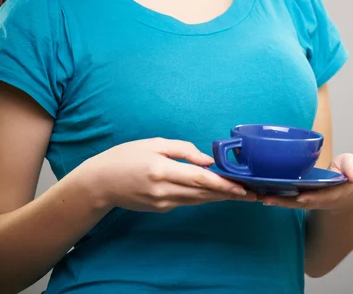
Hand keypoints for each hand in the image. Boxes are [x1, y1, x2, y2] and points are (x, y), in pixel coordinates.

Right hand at [78, 137, 256, 212]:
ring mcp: (162, 203)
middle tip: (252, 193)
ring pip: (197, 200)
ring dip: (219, 197)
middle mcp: (164, 191)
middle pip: (203, 194)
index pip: (200, 180)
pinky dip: (201, 196)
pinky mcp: (160, 208)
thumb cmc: (126, 156)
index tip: (243, 188)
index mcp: (162, 171)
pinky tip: (214, 192)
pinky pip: (186, 201)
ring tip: (241, 194)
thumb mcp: (153, 144)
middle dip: (229, 194)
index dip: (223, 185)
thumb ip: (182, 150)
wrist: (100, 182)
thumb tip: (206, 161)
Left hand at [257, 153, 352, 212]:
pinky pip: (285, 196)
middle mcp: (318, 198)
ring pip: (290, 202)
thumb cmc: (348, 174)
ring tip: (259, 196)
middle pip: (300, 202)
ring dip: (275, 200)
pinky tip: (258, 192)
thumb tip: (351, 176)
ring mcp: (307, 199)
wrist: (345, 190)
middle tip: (268, 199)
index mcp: (333, 192)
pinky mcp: (298, 195)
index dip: (313, 198)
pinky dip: (273, 195)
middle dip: (284, 202)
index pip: (322, 196)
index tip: (302, 198)